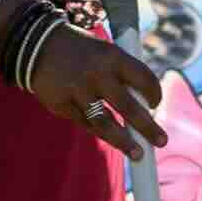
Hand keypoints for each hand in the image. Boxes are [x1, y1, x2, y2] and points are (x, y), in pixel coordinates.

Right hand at [22, 22, 166, 153]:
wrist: (39, 46)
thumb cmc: (83, 53)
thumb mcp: (106, 52)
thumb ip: (123, 75)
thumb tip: (146, 106)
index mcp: (113, 57)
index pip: (144, 78)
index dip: (155, 94)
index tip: (156, 104)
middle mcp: (97, 75)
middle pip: (129, 107)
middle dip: (148, 128)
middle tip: (162, 142)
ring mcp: (78, 91)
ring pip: (105, 123)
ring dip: (124, 141)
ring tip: (138, 154)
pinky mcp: (61, 105)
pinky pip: (85, 123)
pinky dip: (97, 130)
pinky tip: (108, 135)